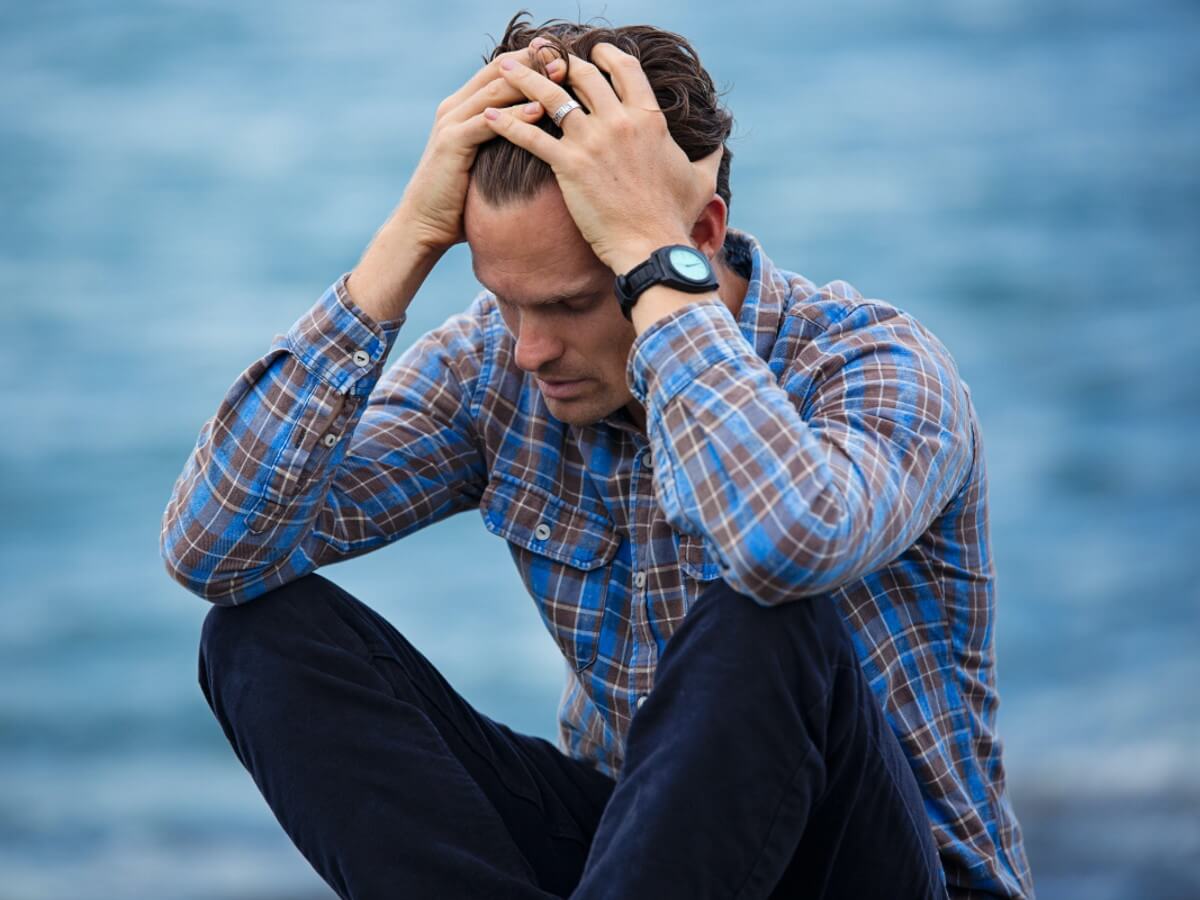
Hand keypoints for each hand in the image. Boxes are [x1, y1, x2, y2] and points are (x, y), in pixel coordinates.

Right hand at [396, 43, 566, 253]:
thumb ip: (504, 143)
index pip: (501, 70)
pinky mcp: (451, 143)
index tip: (563, 56)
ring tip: (561, 76)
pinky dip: (515, 115)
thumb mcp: (485, 163)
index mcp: (463, 107)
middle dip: (534, 62)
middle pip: (499, 70)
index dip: (531, 60)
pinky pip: (487, 122)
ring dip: (529, 82)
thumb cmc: (459, 201)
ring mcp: (451, 122)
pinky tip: (539, 110)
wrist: (424, 224)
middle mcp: (455, 107)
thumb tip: (542, 140)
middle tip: (566, 57)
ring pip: (495, 90)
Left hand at [482, 42, 722, 272]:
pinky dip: (505, 123)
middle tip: (539, 54)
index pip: (624, 69)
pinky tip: (487, 116)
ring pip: (551, 96)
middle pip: (583, 75)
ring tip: (502, 67)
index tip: (590, 52)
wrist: (652, 247)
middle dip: (558, 60)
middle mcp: (620, 121)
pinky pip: (530, 136)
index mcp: (649, 118)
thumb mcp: (701, 180)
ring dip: (523, 77)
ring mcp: (593, 141)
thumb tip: (720, 141)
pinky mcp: (569, 165)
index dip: (604, 55)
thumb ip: (709, 155)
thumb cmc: (675, 218)